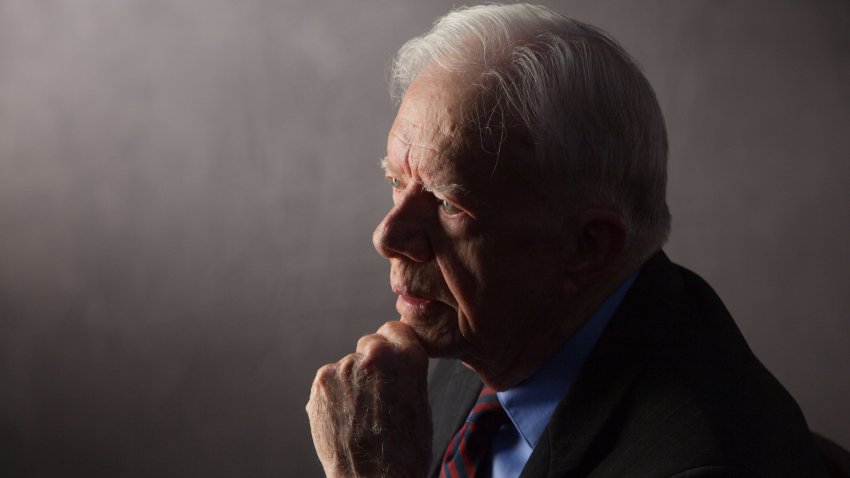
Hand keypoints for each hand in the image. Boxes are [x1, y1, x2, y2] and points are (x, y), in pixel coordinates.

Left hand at [306, 321, 431, 476]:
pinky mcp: (321, 382)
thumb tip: (392, 359)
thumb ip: (405, 372)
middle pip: (370, 344)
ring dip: (351, 380)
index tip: (390, 359)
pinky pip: (330, 379)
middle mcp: (375, 356)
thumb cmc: (404, 450)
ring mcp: (345, 368)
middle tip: (375, 393)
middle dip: (371, 362)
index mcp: (407, 357)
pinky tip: (345, 416)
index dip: (393, 346)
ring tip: (360, 413)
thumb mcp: (420, 402)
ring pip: (348, 364)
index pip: (395, 329)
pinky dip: (334, 394)